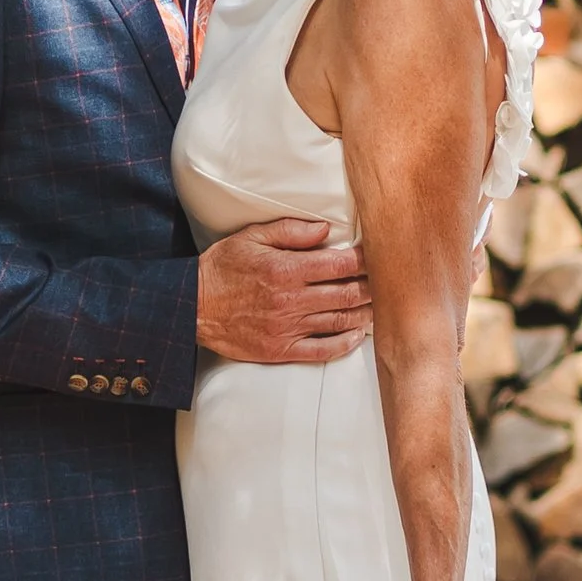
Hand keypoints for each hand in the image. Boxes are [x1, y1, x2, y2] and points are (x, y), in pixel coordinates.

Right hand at [195, 217, 371, 366]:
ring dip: (365, 314)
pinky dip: (344, 344)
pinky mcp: (281, 350)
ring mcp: (288, 328)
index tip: (380, 256)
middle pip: (348, 293)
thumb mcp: (252, 238)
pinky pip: (322, 350)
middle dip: (373, 287)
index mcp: (287, 269)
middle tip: (389, 283)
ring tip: (380, 307)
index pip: (341, 263)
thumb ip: (290, 231)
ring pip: (340, 321)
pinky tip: (356, 336)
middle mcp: (292, 299)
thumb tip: (326, 230)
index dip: (366, 260)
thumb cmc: (223, 269)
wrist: (193, 307)